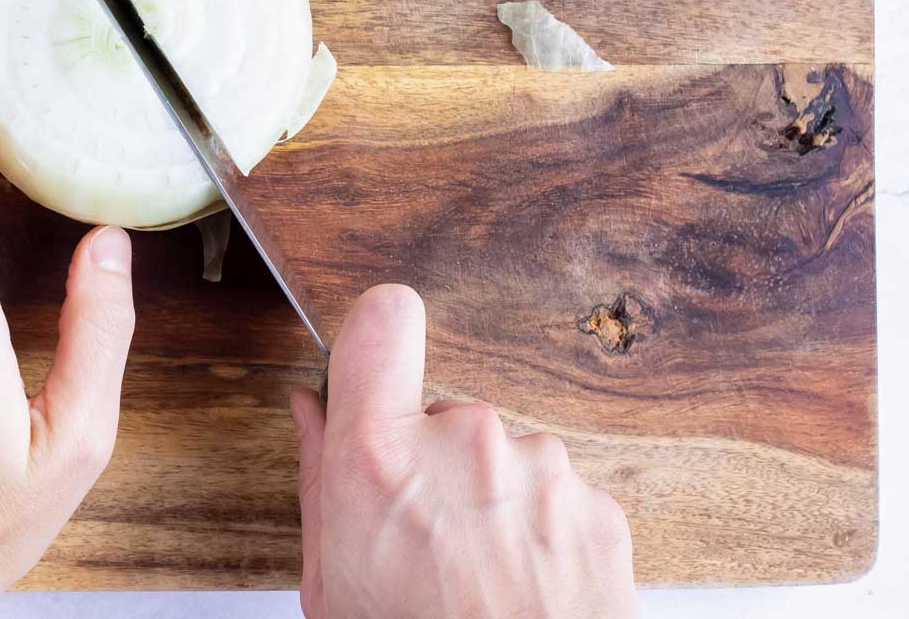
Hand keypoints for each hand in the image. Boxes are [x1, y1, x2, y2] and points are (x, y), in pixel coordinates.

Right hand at [291, 286, 634, 618]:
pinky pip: (554, 493)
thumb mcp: (329, 583)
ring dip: (491, 500)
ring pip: (501, 456)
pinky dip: (540, 533)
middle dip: (431, 460)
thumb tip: (311, 411)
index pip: (383, 318)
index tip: (373, 363)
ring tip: (478, 579)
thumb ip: (320, 478)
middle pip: (439, 409)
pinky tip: (522, 589)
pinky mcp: (597, 505)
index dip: (376, 337)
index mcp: (379, 459)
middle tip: (425, 539)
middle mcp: (465, 444)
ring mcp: (541, 471)